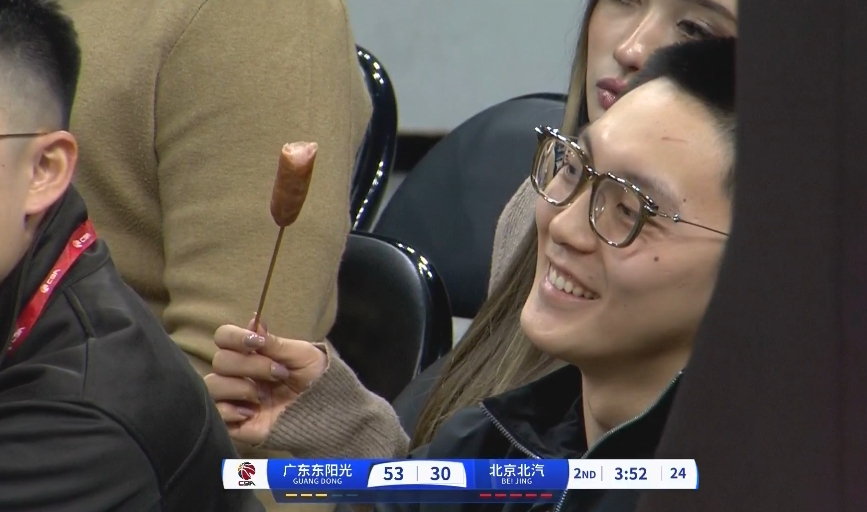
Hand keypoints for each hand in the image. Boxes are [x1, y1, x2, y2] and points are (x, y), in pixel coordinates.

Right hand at [204, 317, 327, 444]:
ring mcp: (234, 398)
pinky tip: (252, 413)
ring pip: (212, 385)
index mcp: (251, 354)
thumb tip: (255, 320)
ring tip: (264, 397)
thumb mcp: (301, 355)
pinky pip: (214, 413)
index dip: (234, 337)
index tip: (256, 342)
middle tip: (278, 373)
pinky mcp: (234, 423)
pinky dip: (230, 411)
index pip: (224, 337)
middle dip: (250, 365)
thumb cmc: (315, 378)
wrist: (327, 410)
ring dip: (240, 387)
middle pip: (220, 360)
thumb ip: (274, 342)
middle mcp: (238, 374)